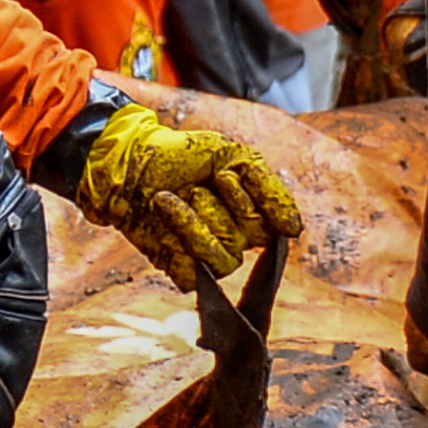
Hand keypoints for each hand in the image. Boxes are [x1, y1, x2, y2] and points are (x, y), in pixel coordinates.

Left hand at [74, 101, 304, 284]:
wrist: (131, 162)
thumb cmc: (184, 157)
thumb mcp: (235, 157)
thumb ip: (270, 191)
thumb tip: (295, 231)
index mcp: (254, 215)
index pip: (273, 227)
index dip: (250, 201)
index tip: (223, 176)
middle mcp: (237, 239)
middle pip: (247, 238)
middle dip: (218, 204)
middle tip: (196, 184)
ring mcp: (209, 257)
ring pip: (223, 257)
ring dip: (193, 218)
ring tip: (171, 197)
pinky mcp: (182, 270)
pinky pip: (194, 271)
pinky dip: (176, 233)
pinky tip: (162, 211)